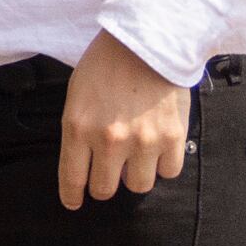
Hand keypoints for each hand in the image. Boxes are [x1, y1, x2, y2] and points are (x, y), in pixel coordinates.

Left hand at [58, 31, 190, 209]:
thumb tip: (84, 163)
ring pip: (139, 185)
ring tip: (135, 158)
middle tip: (108, 174)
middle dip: (104, 185)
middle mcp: (110, 140)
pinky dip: (162, 166)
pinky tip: (157, 150)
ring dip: (135, 176)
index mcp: (78, 128)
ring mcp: (143, 141)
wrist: (147, 42)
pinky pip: (169, 172)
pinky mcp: (173, 137)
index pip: (72, 178)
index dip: (72, 196)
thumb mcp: (76, 96)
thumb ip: (79, 131)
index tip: (74, 203)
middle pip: (106, 188)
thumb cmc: (106, 65)